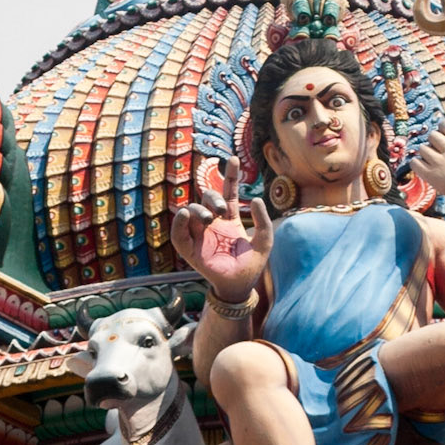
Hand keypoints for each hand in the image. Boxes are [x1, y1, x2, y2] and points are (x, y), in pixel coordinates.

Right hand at [169, 157, 273, 300]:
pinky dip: (179, 224)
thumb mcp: (265, 241)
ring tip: (209, 218)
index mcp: (230, 219)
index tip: (232, 158)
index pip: (228, 192)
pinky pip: (179, 235)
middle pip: (207, 198)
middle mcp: (213, 223)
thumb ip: (263, 221)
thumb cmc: (253, 264)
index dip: (230, 175)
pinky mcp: (191, 249)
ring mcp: (200, 235)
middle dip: (212, 197)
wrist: (241, 285)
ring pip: (191, 211)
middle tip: (221, 210)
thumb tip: (255, 199)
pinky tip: (185, 215)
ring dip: (197, 210)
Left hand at [410, 119, 444, 209]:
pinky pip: (414, 162)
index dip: (443, 127)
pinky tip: (425, 166)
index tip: (444, 133)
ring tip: (435, 160)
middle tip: (440, 149)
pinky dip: (417, 163)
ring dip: (427, 153)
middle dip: (435, 141)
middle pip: (432, 135)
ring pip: (422, 148)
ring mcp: (439, 162)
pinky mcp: (430, 175)